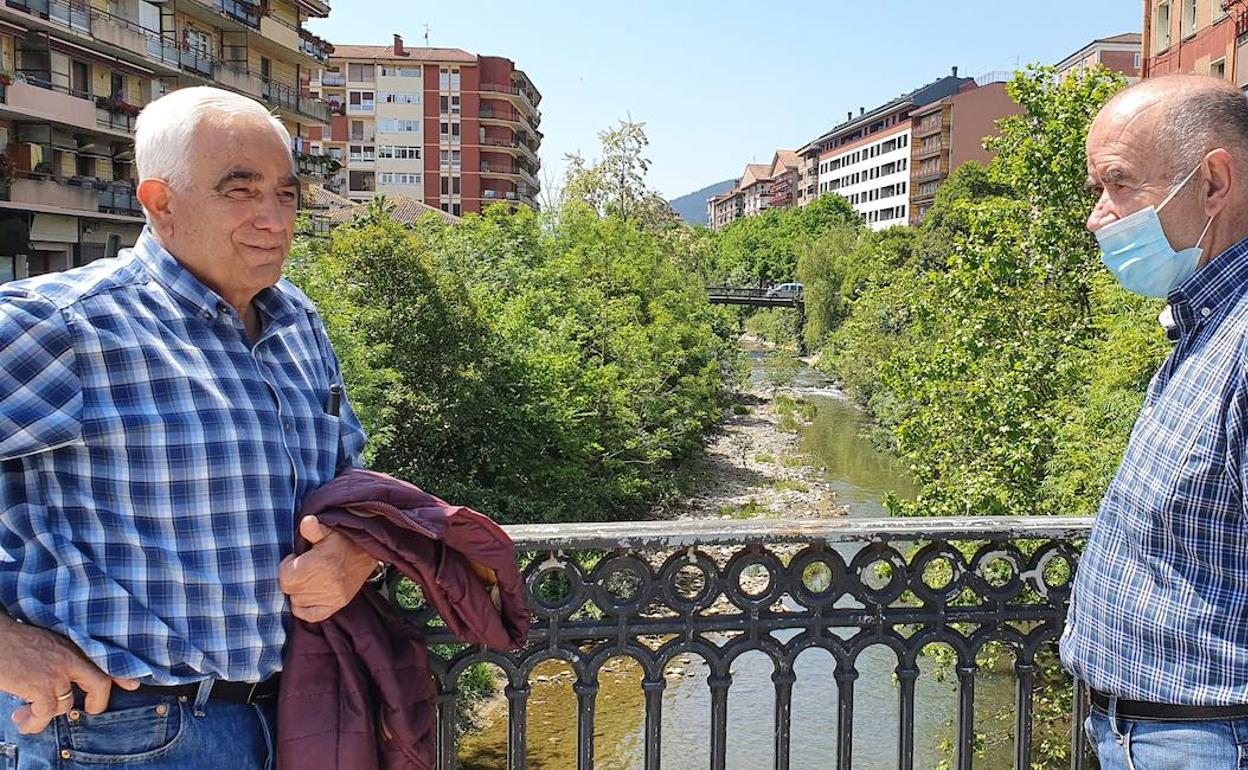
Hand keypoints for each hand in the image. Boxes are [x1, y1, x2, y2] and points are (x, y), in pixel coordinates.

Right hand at [0, 617, 138, 733]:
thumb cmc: (15, 641)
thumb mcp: (48, 643)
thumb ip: (64, 657)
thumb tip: (66, 682)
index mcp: (73, 645)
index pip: (107, 658)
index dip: (121, 674)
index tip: (132, 685)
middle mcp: (70, 658)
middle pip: (99, 684)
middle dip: (98, 702)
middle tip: (90, 709)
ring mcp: (57, 673)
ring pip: (66, 704)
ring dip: (46, 716)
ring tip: (26, 715)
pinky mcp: (41, 686)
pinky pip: (46, 714)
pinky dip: (34, 723)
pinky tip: (23, 721)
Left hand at [279, 516, 378, 622]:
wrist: (366, 552)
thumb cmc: (342, 540)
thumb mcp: (327, 530)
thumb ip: (313, 528)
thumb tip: (307, 521)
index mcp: (318, 564)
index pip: (285, 577)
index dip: (287, 566)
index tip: (296, 558)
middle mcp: (325, 583)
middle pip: (290, 589)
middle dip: (292, 578)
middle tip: (302, 568)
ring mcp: (332, 596)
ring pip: (298, 601)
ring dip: (298, 591)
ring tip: (308, 578)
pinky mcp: (338, 604)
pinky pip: (311, 615)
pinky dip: (304, 609)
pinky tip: (306, 596)